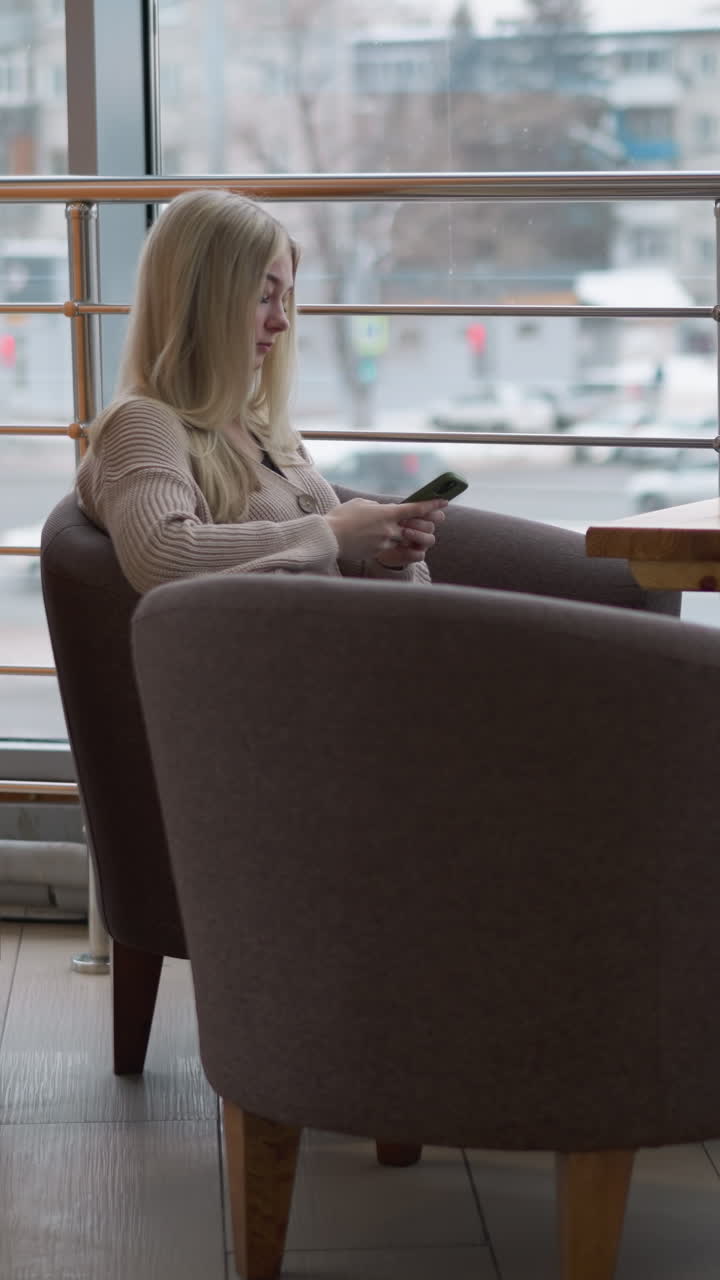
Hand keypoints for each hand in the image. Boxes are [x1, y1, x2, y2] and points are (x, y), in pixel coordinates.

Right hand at [324, 498, 446, 564]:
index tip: (444, 503)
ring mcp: (385, 543)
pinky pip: (391, 549)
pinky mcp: (378, 553)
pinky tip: (380, 539)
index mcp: (387, 513)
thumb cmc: (341, 517)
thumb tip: (383, 510)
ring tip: (404, 533)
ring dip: (408, 538)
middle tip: (432, 523)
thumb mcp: (361, 504)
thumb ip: (377, 506)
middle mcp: (390, 529)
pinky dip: (391, 543)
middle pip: (419, 530)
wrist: (328, 537)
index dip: (432, 505)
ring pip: (406, 541)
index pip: (416, 509)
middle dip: (428, 526)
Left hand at [375, 507, 446, 569]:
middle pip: (431, 526)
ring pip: (430, 540)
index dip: (436, 508)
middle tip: (402, 521)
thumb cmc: (384, 525)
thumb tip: (395, 504)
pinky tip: (399, 547)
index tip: (439, 503)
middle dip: (418, 523)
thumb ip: (396, 508)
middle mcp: (424, 531)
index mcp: (422, 518)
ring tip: (404, 532)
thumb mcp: (388, 514)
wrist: (376, 545)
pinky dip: (411, 551)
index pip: (435, 514)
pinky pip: (420, 555)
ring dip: (418, 535)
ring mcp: (421, 544)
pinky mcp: (415, 556)